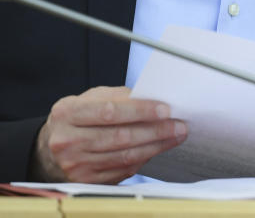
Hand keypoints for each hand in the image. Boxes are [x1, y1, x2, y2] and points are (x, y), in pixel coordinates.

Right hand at [30, 86, 187, 182]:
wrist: (51, 146)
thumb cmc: (79, 116)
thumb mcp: (92, 98)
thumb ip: (120, 96)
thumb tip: (154, 99)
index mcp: (67, 113)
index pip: (110, 112)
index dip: (141, 111)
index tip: (166, 109)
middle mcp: (67, 141)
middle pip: (120, 137)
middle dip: (156, 130)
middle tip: (179, 125)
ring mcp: (75, 165)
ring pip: (124, 156)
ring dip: (156, 146)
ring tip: (175, 136)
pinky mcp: (86, 181)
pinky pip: (122, 170)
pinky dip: (144, 159)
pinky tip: (157, 148)